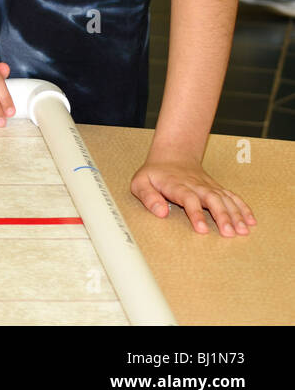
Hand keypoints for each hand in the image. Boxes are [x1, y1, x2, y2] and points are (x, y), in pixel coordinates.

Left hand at [131, 156, 255, 235]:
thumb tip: (161, 212)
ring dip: (235, 214)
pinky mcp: (216, 188)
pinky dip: (242, 208)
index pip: (188, 199)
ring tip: (243, 231)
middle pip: (211, 199)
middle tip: (229, 233)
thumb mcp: (140, 183)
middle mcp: (195, 185)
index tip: (202, 229)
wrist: (172, 156)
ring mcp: (208, 186)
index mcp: (176, 185)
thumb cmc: (154, 174)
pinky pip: (232, 196)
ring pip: (224, 198)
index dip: (196, 214)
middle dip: (222, 216)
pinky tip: (250, 221)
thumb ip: (147, 197)